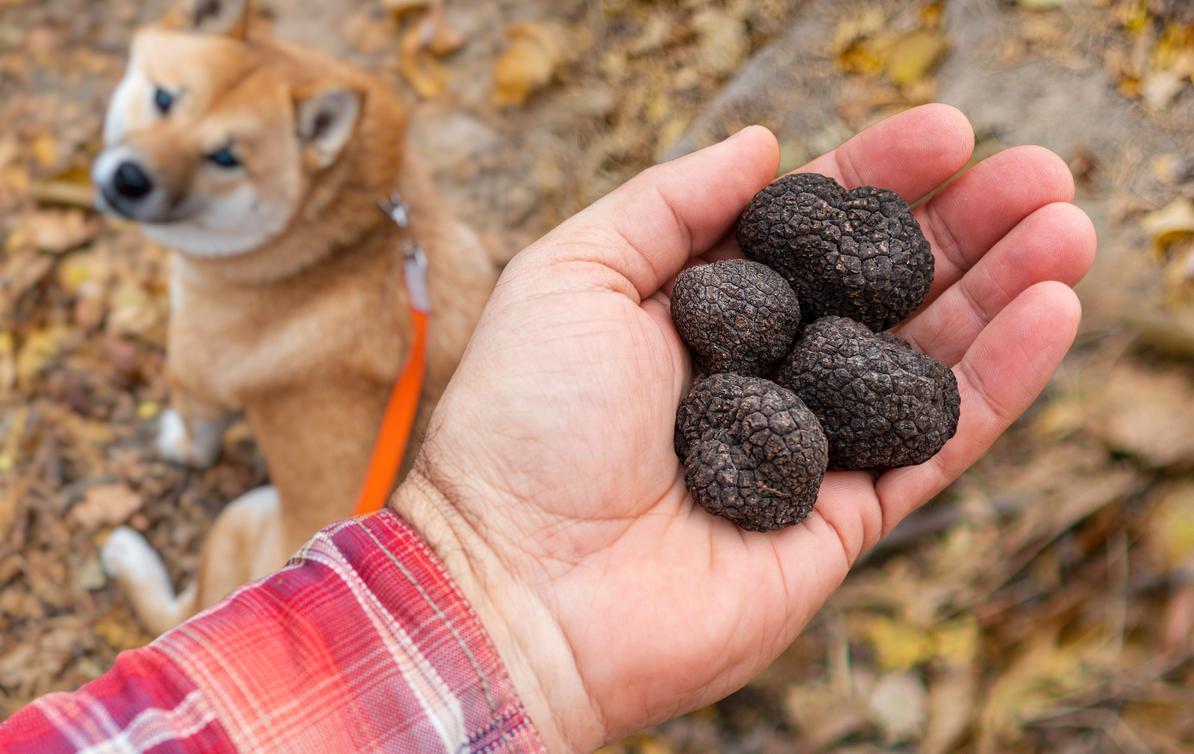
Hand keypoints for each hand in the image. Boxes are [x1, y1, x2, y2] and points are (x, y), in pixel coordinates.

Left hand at [392, 104, 1094, 752]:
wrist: (517, 586)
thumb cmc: (526, 424)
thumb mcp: (572, 273)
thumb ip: (669, 202)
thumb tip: (765, 143)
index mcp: (697, 313)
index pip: (805, 231)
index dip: (876, 179)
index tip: (947, 130)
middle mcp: (759, 373)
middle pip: (878, 288)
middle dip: (959, 227)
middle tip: (1036, 171)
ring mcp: (806, 447)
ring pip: (922, 358)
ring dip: (1000, 291)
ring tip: (1065, 227)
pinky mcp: (843, 518)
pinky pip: (935, 443)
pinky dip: (998, 382)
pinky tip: (1050, 312)